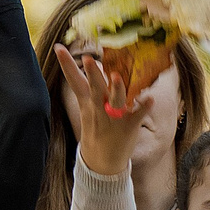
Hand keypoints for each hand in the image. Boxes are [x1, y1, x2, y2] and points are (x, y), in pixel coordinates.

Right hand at [52, 46, 151, 179]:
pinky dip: (143, 108)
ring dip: (117, 88)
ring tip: (117, 76)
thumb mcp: (87, 108)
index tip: (58, 48)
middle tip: (89, 59)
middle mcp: (99, 107)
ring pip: (115, 100)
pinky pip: (137, 115)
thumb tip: (94, 64)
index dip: (67, 64)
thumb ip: (90, 87)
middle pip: (95, 88)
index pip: (74, 80)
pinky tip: (151, 99)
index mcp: (87, 102)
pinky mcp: (129, 126)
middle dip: (92, 74)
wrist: (102, 161)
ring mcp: (114, 117)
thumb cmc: (97, 128)